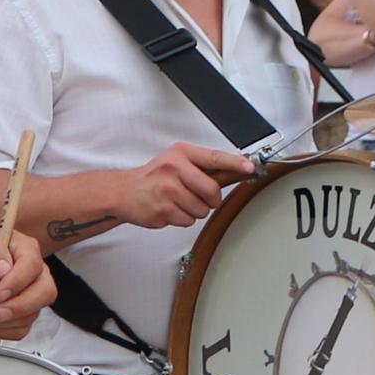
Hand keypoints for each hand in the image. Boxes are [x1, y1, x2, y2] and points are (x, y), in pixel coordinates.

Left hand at [0, 226, 54, 340]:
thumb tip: (4, 267)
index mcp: (24, 249)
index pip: (33, 265)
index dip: (18, 282)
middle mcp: (34, 271)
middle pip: (45, 292)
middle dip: (20, 306)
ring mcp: (32, 294)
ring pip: (33, 314)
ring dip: (6, 320)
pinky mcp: (25, 314)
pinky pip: (22, 329)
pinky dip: (2, 330)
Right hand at [103, 142, 256, 233]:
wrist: (125, 192)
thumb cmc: (156, 177)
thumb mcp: (179, 162)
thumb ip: (208, 167)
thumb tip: (239, 170)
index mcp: (181, 153)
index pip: (214, 158)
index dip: (235, 164)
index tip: (249, 168)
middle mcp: (174, 168)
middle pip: (212, 191)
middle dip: (210, 199)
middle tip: (196, 195)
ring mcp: (167, 189)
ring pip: (202, 209)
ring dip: (194, 210)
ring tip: (178, 201)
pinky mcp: (162, 209)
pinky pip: (188, 221)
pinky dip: (182, 219)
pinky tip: (170, 209)